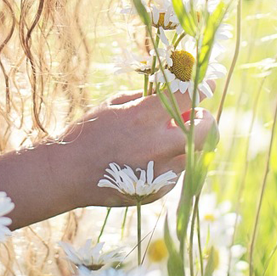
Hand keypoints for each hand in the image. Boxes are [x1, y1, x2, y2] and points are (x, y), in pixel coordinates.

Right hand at [57, 91, 216, 208]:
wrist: (68, 173)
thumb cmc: (88, 133)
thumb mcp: (113, 104)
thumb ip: (145, 99)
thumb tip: (170, 92)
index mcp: (143, 117)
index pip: (186, 97)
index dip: (201, 87)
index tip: (208, 83)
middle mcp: (156, 145)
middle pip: (205, 130)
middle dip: (205, 119)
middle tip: (196, 116)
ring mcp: (159, 172)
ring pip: (193, 153)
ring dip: (187, 142)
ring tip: (164, 139)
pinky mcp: (158, 191)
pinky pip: (176, 172)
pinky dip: (170, 162)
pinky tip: (148, 160)